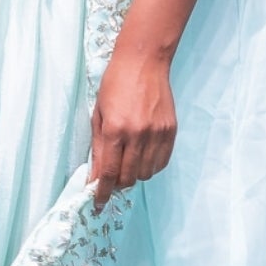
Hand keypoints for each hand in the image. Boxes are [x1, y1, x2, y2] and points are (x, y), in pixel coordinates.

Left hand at [90, 44, 176, 209]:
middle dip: (117, 184)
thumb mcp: (98, 114)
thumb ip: (98, 148)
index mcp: (115, 130)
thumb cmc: (115, 84)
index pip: (108, 173)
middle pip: (128, 177)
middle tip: (112, 178)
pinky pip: (161, 162)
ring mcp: (157, 134)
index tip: (98, 203)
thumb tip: (95, 176)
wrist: (144, 62)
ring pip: (146, 173)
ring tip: (127, 163)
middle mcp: (138, 135)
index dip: (102, 192)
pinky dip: (150, 166)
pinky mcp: (170, 131)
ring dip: (134, 175)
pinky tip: (142, 157)